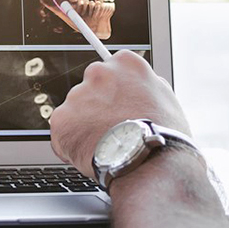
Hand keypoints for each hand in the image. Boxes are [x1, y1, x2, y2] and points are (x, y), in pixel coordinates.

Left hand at [49, 50, 191, 177]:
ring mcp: (77, 95)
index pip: (112, 70)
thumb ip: (146, 86)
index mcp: (125, 63)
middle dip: (97, 106)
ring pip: (76, 110)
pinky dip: (72, 143)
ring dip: (84, 124)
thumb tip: (139, 86)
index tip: (119, 105)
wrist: (150, 164)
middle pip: (91, 87)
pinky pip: (62, 131)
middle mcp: (98, 72)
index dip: (116, 91)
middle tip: (111, 128)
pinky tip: (91, 153)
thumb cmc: (164, 135)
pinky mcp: (62, 119)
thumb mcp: (166, 98)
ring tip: (105, 144)